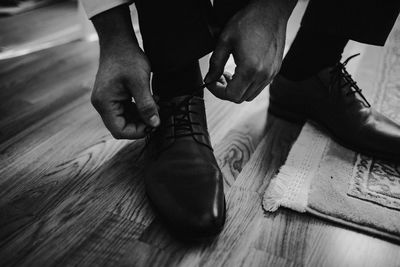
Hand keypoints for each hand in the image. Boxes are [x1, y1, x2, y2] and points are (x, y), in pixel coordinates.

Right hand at [91, 5, 159, 138]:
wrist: (118, 42)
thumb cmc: (127, 59)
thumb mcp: (140, 82)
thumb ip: (147, 105)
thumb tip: (155, 124)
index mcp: (104, 103)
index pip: (119, 130)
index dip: (137, 132)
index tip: (153, 125)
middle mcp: (102, 104)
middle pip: (121, 127)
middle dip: (140, 124)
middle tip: (156, 115)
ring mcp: (107, 101)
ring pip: (125, 119)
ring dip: (141, 117)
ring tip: (155, 106)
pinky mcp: (113, 97)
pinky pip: (125, 110)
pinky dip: (138, 109)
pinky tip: (150, 101)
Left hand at [205, 0, 294, 102]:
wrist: (271, 11)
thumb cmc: (250, 21)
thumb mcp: (225, 41)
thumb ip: (215, 63)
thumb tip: (208, 79)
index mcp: (250, 69)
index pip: (231, 95)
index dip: (217, 92)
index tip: (211, 83)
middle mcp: (263, 75)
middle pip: (241, 98)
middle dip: (226, 91)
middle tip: (219, 77)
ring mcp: (271, 73)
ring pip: (250, 95)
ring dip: (238, 89)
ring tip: (231, 74)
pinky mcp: (275, 70)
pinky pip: (260, 86)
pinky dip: (248, 84)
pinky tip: (242, 71)